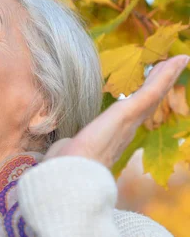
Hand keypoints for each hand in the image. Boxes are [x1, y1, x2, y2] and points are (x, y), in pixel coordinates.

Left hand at [44, 55, 189, 166]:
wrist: (71, 177)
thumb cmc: (65, 170)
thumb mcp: (68, 153)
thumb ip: (68, 149)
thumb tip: (59, 151)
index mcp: (113, 138)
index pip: (132, 114)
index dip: (143, 101)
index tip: (149, 90)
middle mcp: (126, 130)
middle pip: (148, 102)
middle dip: (160, 84)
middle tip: (172, 67)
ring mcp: (129, 121)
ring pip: (154, 93)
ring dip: (166, 75)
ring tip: (179, 60)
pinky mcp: (128, 112)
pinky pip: (152, 90)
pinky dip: (166, 74)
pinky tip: (177, 60)